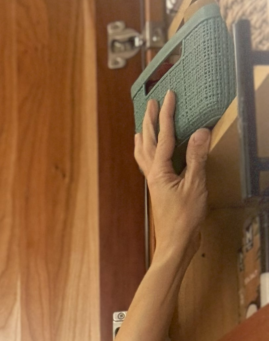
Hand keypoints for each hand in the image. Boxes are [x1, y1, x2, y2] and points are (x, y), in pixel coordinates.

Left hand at [134, 90, 209, 261]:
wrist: (176, 244)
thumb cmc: (184, 219)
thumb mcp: (195, 186)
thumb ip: (196, 158)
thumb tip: (199, 132)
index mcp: (160, 171)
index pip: (163, 136)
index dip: (166, 115)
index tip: (168, 96)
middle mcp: (153, 175)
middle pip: (147, 143)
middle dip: (149, 122)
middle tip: (151, 103)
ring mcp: (155, 183)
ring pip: (145, 155)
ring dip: (144, 138)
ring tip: (141, 127)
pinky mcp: (160, 191)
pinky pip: (150, 167)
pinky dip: (148, 156)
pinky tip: (152, 157)